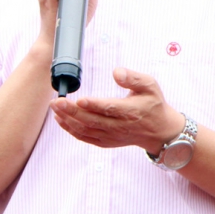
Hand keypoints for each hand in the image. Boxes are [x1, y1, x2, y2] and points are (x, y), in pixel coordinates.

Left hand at [50, 67, 185, 153]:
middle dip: (72, 111)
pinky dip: (71, 130)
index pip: (109, 109)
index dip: (94, 105)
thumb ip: (133, 78)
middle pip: (92, 120)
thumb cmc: (153, 104)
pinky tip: (61, 120)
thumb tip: (116, 72)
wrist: (159, 131)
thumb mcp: (150, 85)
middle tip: (57, 101)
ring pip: (86, 130)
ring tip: (55, 108)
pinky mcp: (106, 141)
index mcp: (131, 111)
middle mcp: (120, 126)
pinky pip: (85, 137)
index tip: (80, 99)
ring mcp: (112, 136)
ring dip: (68, 120)